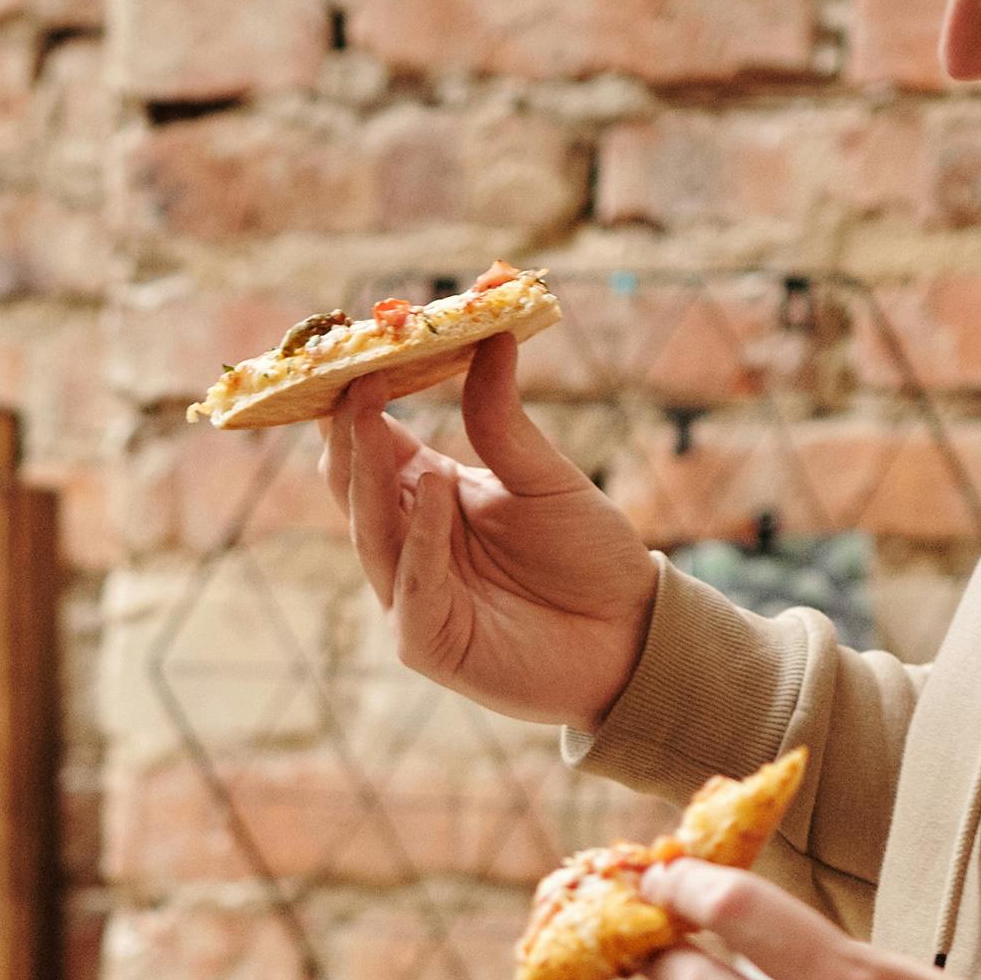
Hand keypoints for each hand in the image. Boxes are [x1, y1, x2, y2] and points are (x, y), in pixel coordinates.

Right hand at [317, 334, 661, 731]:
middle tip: (351, 377)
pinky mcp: (427, 642)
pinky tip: (436, 490)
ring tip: (370, 417)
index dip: (357, 404)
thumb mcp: (545, 478)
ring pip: (371, 534)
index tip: (353, 350)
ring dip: (369, 475)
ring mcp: (412, 595)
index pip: (373, 447)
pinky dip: (422, 539)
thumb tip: (491, 337)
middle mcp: (409, 544)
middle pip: (357, 488)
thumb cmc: (588, 556)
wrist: (631, 634)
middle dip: (349, 434)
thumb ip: (502, 421)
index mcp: (428, 497)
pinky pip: (413, 586)